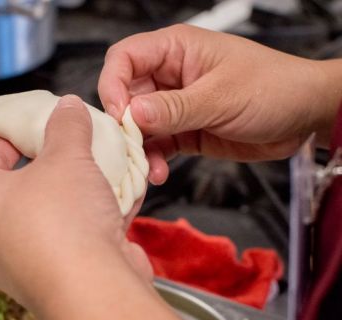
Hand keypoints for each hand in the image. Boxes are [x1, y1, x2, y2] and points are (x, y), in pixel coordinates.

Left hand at [0, 95, 151, 308]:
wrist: (92, 292)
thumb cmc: (61, 221)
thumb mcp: (65, 156)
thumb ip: (66, 126)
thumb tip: (68, 107)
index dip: (18, 134)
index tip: (43, 124)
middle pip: (24, 184)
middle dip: (56, 163)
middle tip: (77, 146)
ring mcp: (20, 260)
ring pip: (52, 212)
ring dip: (79, 191)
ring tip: (105, 169)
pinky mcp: (52, 276)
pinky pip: (71, 237)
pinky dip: (92, 219)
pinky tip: (120, 201)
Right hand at [99, 24, 341, 183]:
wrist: (305, 116)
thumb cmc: (274, 87)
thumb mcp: (221, 96)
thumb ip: (174, 108)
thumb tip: (132, 114)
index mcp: (176, 50)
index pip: (125, 58)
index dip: (113, 84)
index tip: (118, 115)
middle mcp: (170, 76)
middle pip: (125, 95)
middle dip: (124, 124)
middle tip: (129, 147)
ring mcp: (176, 105)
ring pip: (139, 126)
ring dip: (138, 148)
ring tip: (147, 167)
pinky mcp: (184, 130)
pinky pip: (157, 145)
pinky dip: (153, 160)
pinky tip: (158, 172)